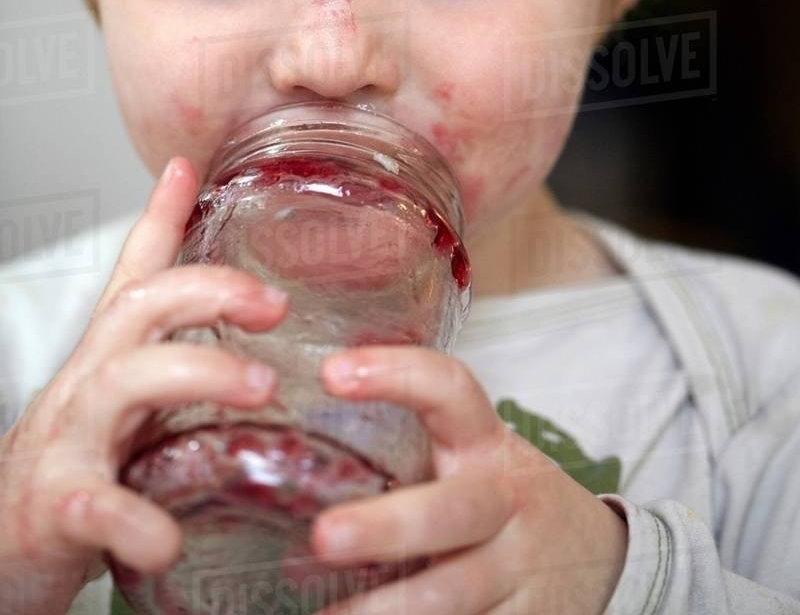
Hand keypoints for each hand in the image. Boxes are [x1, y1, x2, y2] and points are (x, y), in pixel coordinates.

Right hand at [0, 158, 287, 614]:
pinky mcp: (58, 509)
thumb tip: (225, 303)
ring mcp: (68, 442)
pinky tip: (168, 538)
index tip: (186, 168)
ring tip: (262, 387)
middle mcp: (87, 386)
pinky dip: (136, 520)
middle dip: (211, 290)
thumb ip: (169, 349)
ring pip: (125, 382)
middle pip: (140, 309)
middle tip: (278, 304)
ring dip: (200, 371)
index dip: (160, 218)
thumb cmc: (75, 465)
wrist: (2, 550)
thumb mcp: (124, 396)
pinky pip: (98, 504)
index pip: (136, 276)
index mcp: (110, 359)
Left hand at [311, 347, 628, 614]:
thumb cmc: (503, 498)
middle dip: (387, 527)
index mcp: (486, 444)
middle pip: (451, 512)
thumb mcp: (474, 457)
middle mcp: (507, 501)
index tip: (332, 374)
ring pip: (454, 593)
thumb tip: (298, 446)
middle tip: (323, 536)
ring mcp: (520, 569)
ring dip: (386, 611)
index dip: (396, 374)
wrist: (596, 554)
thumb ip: (413, 446)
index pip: (449, 389)